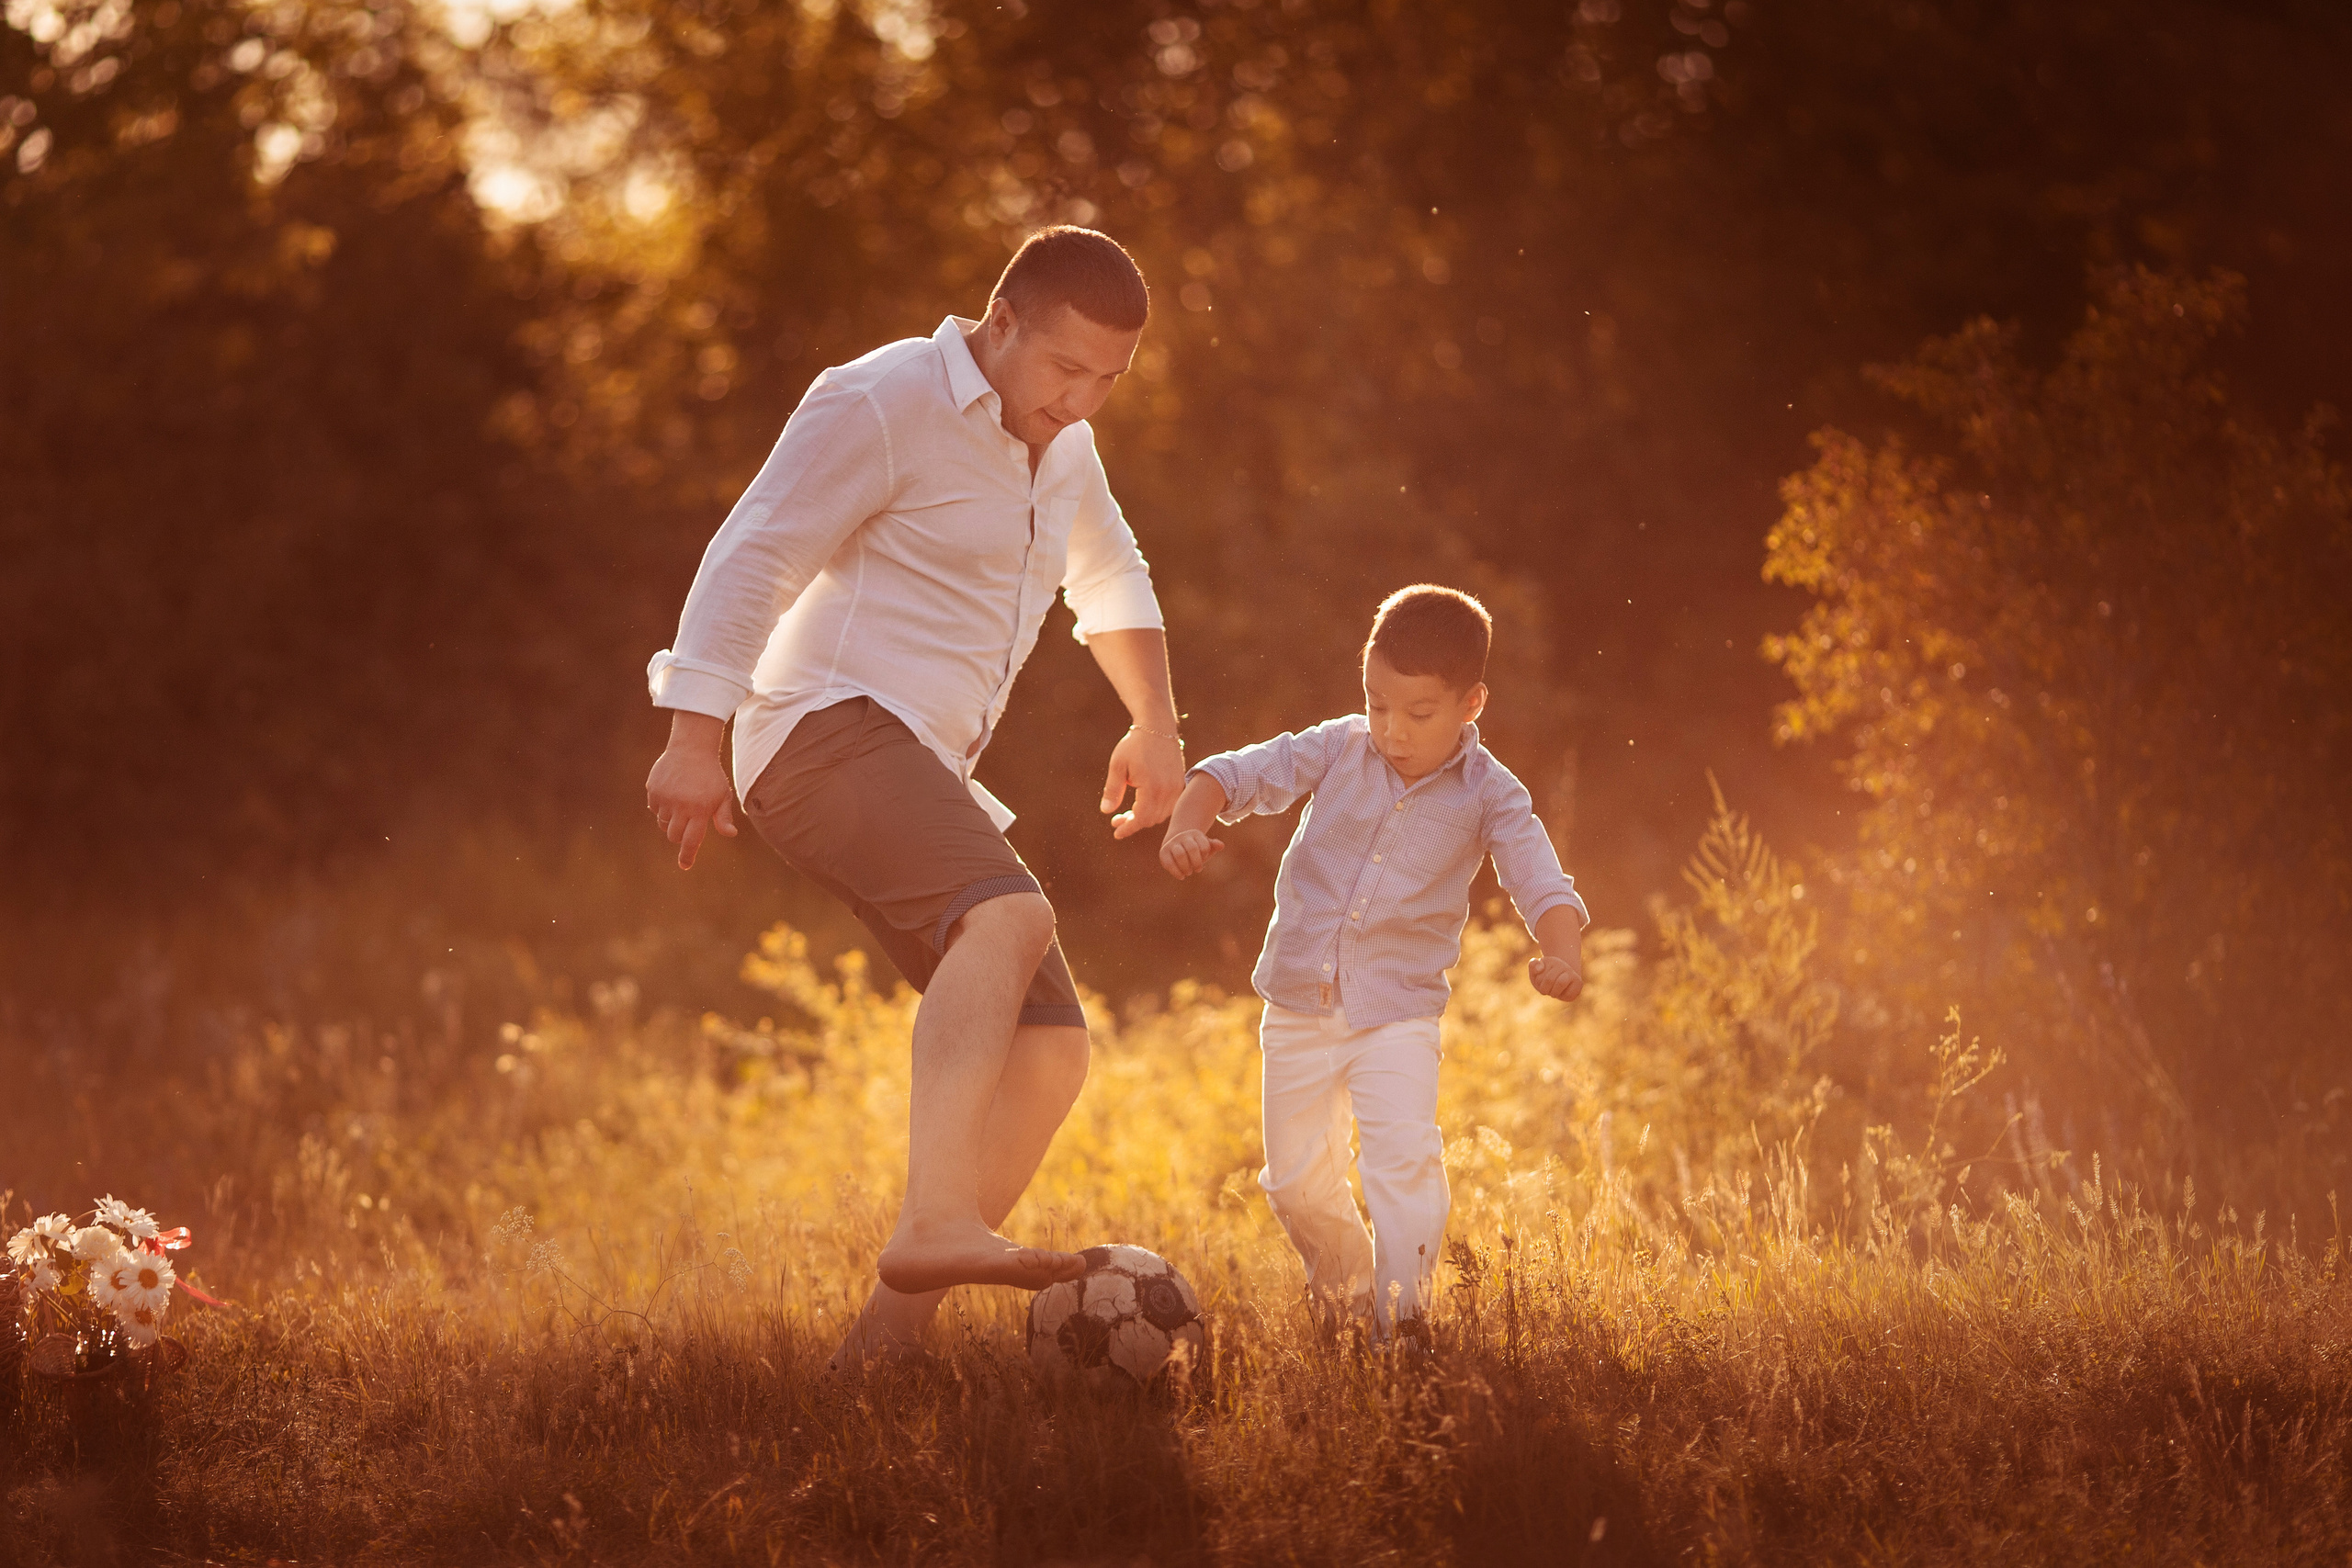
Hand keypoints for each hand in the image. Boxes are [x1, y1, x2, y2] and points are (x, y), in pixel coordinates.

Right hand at [645, 716, 737, 870]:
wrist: (692, 748)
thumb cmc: (711, 775)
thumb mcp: (723, 795)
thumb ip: (724, 817)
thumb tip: (730, 834)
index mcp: (700, 810)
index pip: (692, 841)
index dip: (688, 855)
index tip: (685, 865)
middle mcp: (681, 806)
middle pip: (674, 836)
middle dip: (679, 835)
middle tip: (687, 821)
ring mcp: (665, 798)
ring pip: (663, 823)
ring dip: (671, 820)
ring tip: (681, 802)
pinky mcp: (653, 790)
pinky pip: (654, 809)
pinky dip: (661, 807)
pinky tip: (672, 792)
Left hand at [1100, 726, 1184, 839]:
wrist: (1157, 727)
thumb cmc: (1134, 745)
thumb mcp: (1118, 766)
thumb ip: (1112, 790)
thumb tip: (1106, 812)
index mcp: (1152, 787)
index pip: (1142, 819)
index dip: (1128, 828)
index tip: (1116, 833)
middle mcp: (1169, 790)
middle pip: (1151, 820)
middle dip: (1134, 824)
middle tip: (1118, 821)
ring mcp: (1177, 788)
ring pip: (1161, 815)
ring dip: (1145, 818)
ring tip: (1129, 813)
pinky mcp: (1180, 784)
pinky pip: (1169, 806)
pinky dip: (1156, 810)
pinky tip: (1143, 805)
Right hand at [1159, 827, 1224, 879]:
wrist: (1177, 845)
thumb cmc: (1196, 849)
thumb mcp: (1205, 846)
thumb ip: (1213, 845)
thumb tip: (1221, 845)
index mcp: (1195, 834)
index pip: (1204, 845)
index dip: (1205, 855)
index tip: (1204, 859)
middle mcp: (1182, 836)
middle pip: (1192, 848)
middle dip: (1197, 862)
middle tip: (1198, 870)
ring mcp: (1172, 843)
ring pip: (1180, 854)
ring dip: (1186, 867)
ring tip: (1189, 873)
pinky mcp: (1163, 852)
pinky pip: (1169, 863)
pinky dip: (1176, 872)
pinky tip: (1181, 877)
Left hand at [1527, 953, 1583, 1002]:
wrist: (1560, 981)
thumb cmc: (1545, 978)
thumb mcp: (1535, 972)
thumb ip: (1533, 965)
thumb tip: (1540, 968)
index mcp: (1552, 961)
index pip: (1540, 974)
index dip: (1538, 982)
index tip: (1541, 980)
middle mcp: (1564, 965)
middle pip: (1549, 979)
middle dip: (1544, 989)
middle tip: (1547, 989)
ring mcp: (1572, 973)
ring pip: (1560, 983)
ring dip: (1553, 992)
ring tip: (1553, 992)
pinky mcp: (1579, 984)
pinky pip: (1569, 994)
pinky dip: (1563, 997)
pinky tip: (1562, 993)